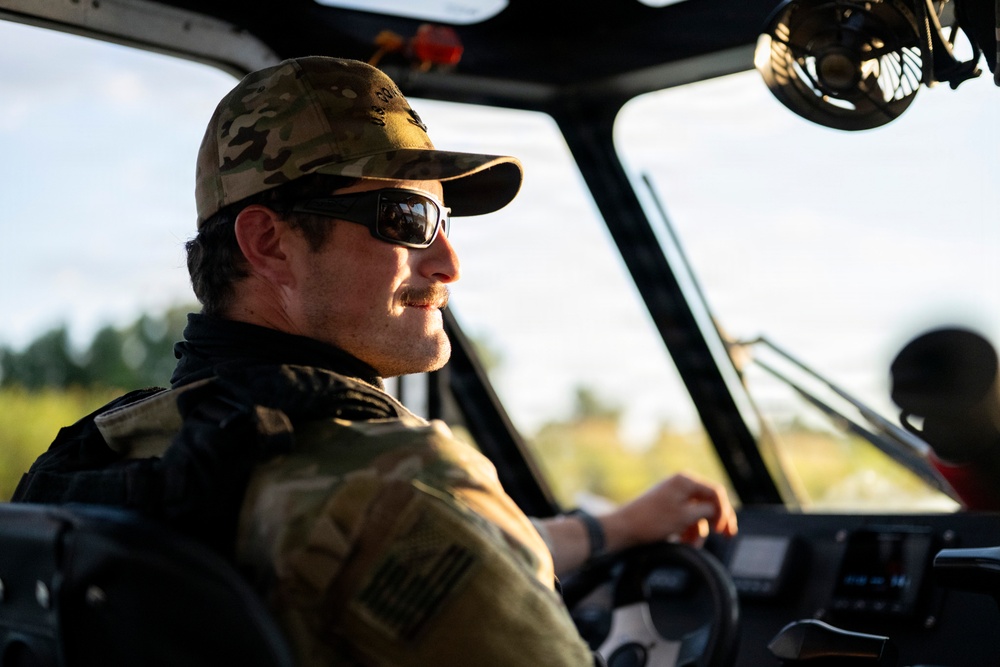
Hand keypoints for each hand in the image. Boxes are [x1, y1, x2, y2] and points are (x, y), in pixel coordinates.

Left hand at [600, 473, 737, 551]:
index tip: (724, 531)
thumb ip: (707, 511)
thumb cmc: (652, 521)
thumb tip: (719, 510)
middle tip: (727, 537)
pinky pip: (686, 518)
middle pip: (709, 502)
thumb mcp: (685, 517)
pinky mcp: (667, 508)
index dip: (724, 512)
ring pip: (697, 513)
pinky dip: (688, 530)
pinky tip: (685, 543)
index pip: (716, 493)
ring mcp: (674, 496)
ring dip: (699, 530)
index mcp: (686, 481)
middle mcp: (681, 485)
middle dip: (716, 522)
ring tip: (693, 545)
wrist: (623, 529)